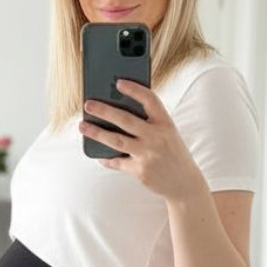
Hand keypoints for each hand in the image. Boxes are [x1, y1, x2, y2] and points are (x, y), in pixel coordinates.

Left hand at [79, 78, 207, 202]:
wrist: (185, 183)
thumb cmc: (172, 153)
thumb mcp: (168, 134)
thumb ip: (150, 123)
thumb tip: (117, 111)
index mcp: (166, 123)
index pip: (150, 100)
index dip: (134, 90)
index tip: (119, 82)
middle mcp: (157, 137)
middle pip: (126, 120)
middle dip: (104, 111)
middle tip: (87, 104)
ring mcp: (148, 155)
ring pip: (116, 140)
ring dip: (96, 132)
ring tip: (82, 126)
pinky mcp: (140, 171)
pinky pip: (117, 162)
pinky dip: (105, 157)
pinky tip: (97, 154)